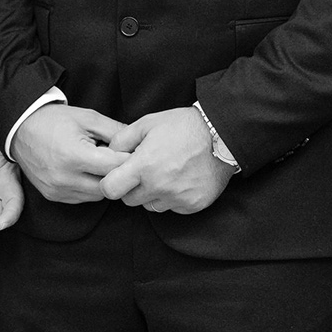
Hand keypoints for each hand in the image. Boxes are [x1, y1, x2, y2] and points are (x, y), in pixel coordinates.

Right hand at [11, 105, 125, 203]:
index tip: (134, 152)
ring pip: (97, 195)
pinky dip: (89, 188)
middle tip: (119, 159)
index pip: (115, 167)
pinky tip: (86, 171)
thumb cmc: (54, 120)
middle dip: (117, 173)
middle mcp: (64, 178)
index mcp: (74, 156)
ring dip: (104, 182)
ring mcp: (57, 190)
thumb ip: (116, 130)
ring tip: (101, 164)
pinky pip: (82, 198)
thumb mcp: (88, 118)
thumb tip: (138, 142)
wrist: (21, 128)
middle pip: (108, 186)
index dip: (128, 159)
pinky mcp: (53, 196)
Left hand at [99, 107, 235, 214]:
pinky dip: (172, 198)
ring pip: (150, 206)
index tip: (118, 175)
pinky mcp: (193, 205)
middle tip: (143, 171)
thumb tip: (109, 154)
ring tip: (164, 174)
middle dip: (131, 188)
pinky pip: (172, 208)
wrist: (222, 135)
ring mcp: (177, 198)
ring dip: (152, 194)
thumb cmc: (183, 126)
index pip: (110, 190)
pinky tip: (180, 180)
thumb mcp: (147, 123)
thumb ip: (122, 140)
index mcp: (144, 166)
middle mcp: (159, 186)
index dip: (110, 183)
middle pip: (129, 200)